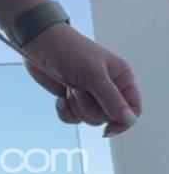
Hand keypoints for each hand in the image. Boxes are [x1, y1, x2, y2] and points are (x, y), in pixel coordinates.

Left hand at [18, 23, 140, 138]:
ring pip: (90, 120)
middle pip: (109, 117)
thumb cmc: (70, 52)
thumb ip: (112, 99)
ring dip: (77, 106)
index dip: (123, 121)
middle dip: (91, 107)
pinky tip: (60, 96)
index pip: (133, 109)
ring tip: (71, 86)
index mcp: (122, 78)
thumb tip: (130, 121)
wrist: (39, 45)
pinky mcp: (73, 99)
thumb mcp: (94, 75)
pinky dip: (65, 111)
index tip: (107, 128)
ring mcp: (90, 94)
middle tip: (81, 88)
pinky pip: (74, 119)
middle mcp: (109, 87)